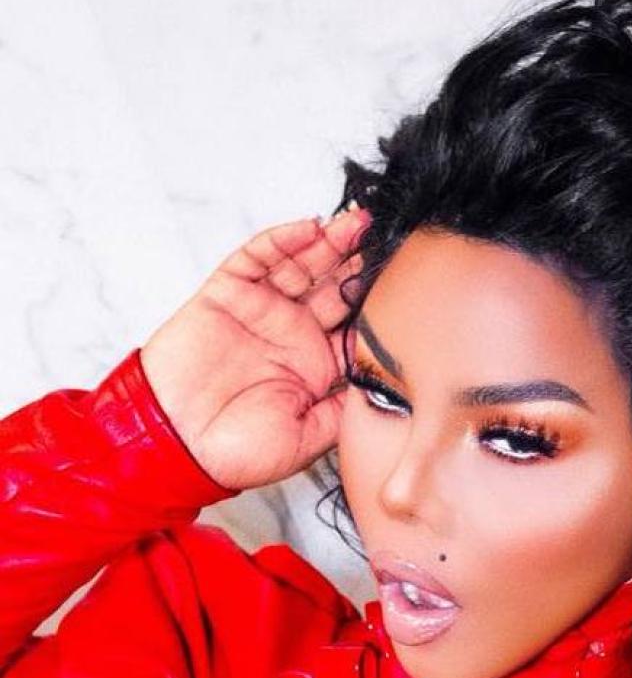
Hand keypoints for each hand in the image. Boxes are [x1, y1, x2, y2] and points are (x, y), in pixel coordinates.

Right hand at [139, 206, 370, 491]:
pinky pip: (257, 257)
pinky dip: (283, 240)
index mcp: (316, 368)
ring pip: (302, 266)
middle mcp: (292, 335)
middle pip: (334, 288)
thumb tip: (384, 386)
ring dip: (330, 244)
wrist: (177, 445)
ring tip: (359, 224)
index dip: (379, 305)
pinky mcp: (227, 294)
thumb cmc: (236, 453)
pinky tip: (310, 227)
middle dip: (360, 264)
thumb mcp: (310, 439)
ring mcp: (261, 311)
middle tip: (388, 242)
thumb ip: (345, 408)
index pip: (355, 325)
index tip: (409, 286)